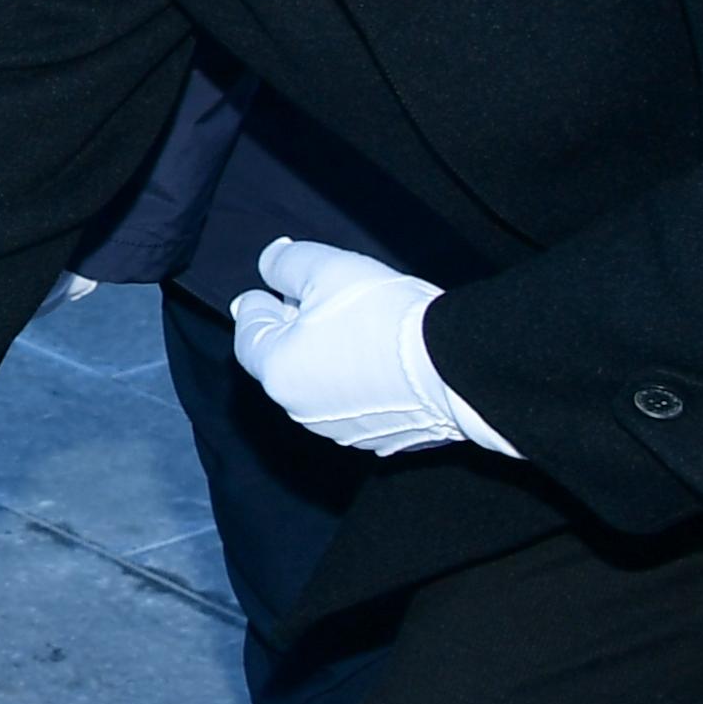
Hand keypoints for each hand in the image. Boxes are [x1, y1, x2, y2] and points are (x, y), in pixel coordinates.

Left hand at [224, 238, 517, 458]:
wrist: (454, 368)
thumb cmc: (385, 316)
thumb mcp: (327, 269)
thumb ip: (287, 263)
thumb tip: (268, 263)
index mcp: (278, 371)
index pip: (248, 336)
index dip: (256, 305)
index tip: (264, 290)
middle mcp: (301, 409)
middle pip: (283, 361)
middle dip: (293, 329)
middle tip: (313, 299)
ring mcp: (342, 430)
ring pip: (321, 385)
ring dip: (327, 357)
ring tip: (354, 326)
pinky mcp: (381, 439)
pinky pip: (358, 405)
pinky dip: (360, 382)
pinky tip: (383, 358)